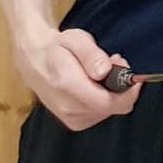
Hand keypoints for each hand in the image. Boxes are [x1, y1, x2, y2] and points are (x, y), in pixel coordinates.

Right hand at [13, 25, 138, 131]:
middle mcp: (69, 109)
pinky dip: (104, 99)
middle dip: (120, 86)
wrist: (34, 60)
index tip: (129, 73)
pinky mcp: (75, 122)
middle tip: (112, 64)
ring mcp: (71, 118)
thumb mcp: (76, 40)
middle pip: (115, 107)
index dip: (128, 91)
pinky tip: (95, 85)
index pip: (110, 103)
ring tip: (100, 72)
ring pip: (111, 110)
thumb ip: (92, 55)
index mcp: (68, 88)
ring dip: (112, 92)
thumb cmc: (57, 48)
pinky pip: (102, 113)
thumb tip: (104, 71)